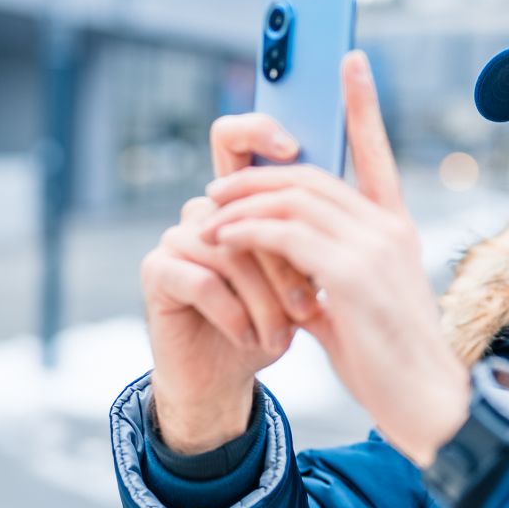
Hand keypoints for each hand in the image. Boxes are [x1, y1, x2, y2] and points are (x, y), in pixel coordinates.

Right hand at [138, 114, 319, 454]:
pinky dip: (234, 313)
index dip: (260, 129)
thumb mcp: (306, 276)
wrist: (230, 378)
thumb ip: (316, 234)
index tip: (292, 143)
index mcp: (243, 201)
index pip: (241, 140)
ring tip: (283, 334)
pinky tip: (250, 338)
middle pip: (242, 200)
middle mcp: (207, 208)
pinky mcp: (157, 270)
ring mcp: (179, 236)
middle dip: (284, 259)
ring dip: (265, 299)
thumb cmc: (272, 323)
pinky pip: (201, 279)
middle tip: (310, 305)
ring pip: (231, 248)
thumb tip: (351, 200)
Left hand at [197, 50, 469, 466]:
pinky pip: (286, 234)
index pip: (376, 151)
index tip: (350, 59)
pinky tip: (225, 237)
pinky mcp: (355, 274)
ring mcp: (376, 247)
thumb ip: (321, 275)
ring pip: (295, 198)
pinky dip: (249, 230)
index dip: (363, 103)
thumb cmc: (389, 364)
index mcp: (396, 229)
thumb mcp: (352, 308)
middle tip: (216, 187)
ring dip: (243, 202)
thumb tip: (279, 265)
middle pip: (312, 175)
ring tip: (210, 215)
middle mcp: (389, 227)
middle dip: (256, 173)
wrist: (427, 407)